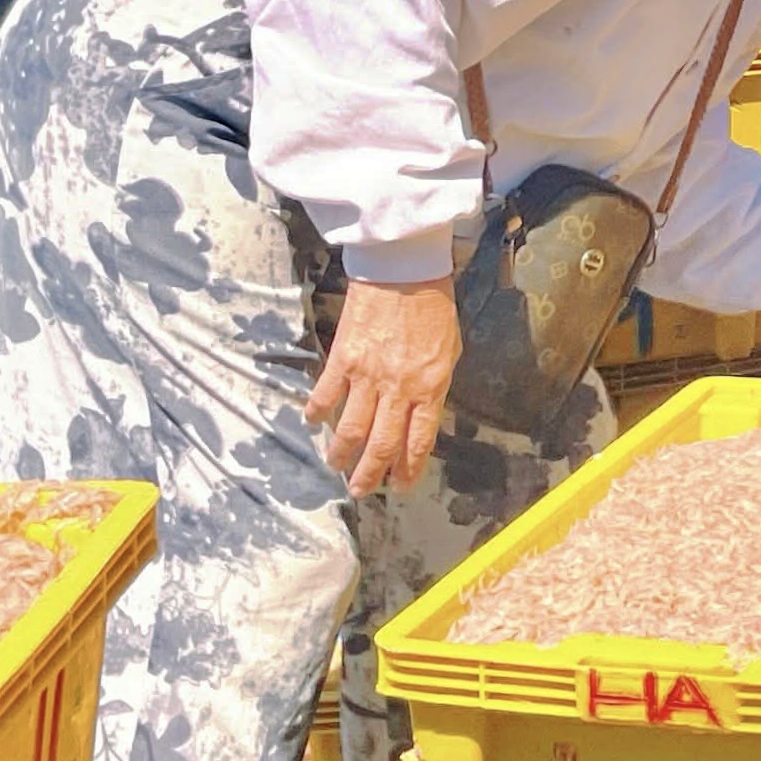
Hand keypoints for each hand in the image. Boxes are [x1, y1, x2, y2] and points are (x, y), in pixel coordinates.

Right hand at [306, 274, 461, 494]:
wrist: (404, 270)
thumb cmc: (433, 307)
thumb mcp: (449, 351)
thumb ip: (434, 386)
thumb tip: (421, 414)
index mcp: (430, 387)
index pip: (418, 440)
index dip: (408, 469)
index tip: (400, 486)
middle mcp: (398, 388)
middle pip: (382, 444)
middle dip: (371, 474)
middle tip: (361, 491)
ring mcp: (368, 376)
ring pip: (351, 428)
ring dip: (342, 453)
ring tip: (337, 466)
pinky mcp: (343, 359)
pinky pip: (326, 394)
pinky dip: (317, 412)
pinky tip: (312, 422)